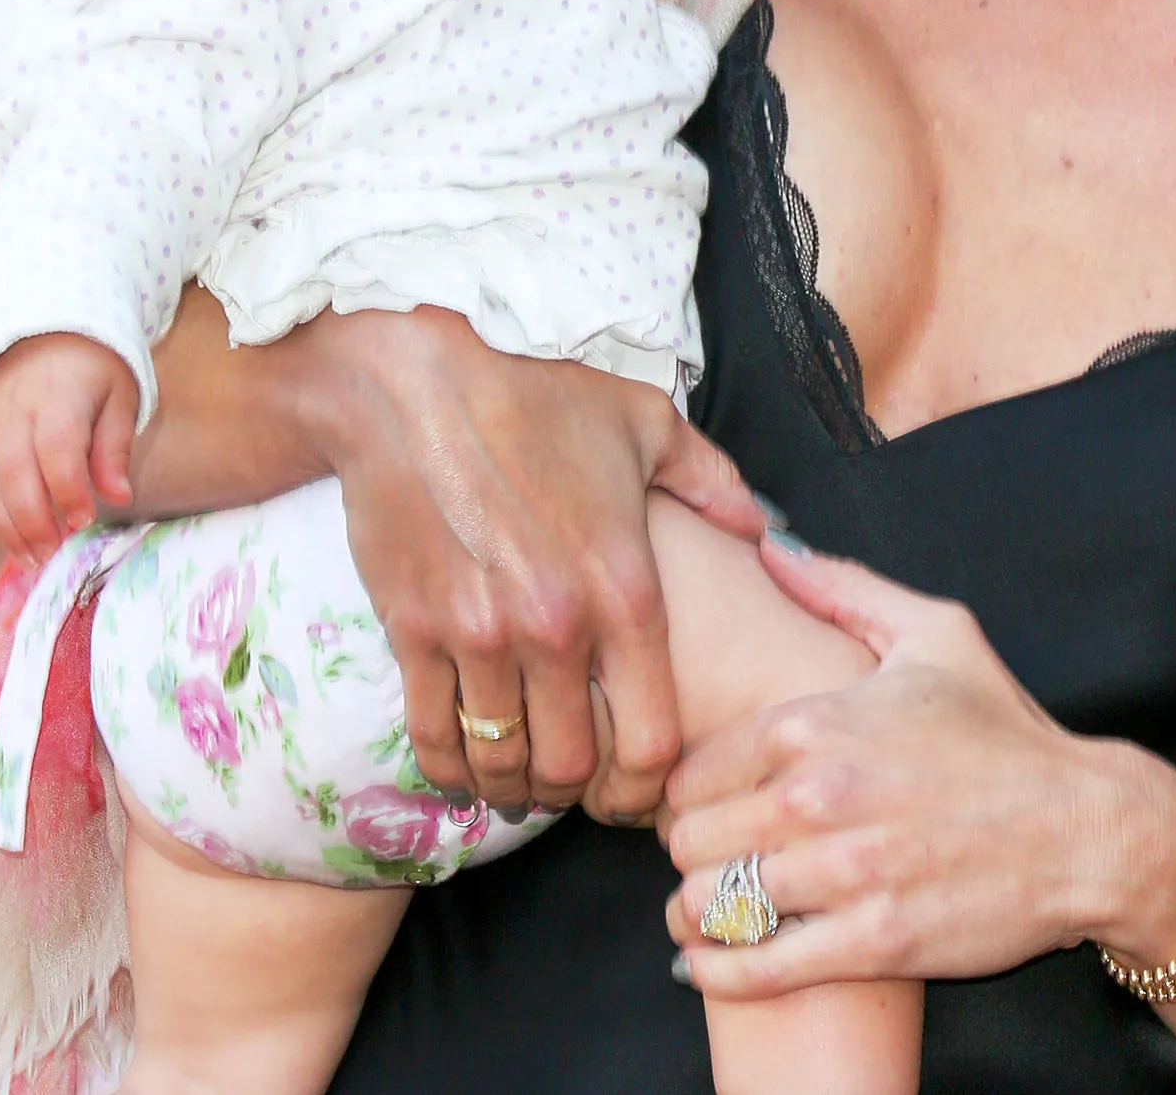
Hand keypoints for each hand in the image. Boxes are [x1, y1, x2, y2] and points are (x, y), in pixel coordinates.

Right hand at [0, 333, 138, 567]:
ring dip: (4, 527)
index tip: (83, 520)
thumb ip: (114, 448)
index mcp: (58, 400)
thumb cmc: (91, 370)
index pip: (57, 451)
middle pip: (15, 475)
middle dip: (32, 522)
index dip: (68, 491)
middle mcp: (15, 414)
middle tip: (51, 554)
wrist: (44, 332)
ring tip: (29, 556)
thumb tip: (119, 497)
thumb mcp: (119, 396)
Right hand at [303, 305, 766, 821]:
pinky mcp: (414, 631)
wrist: (415, 384)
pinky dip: (448, 764)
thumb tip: (761, 529)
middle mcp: (557, 626)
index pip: (653, 741)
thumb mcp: (644, 423)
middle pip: (571, 770)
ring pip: (499, 761)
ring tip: (516, 775)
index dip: (649, 785)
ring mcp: (480, 635)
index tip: (637, 786)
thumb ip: (712, 483)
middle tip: (571, 782)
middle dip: (574, 791)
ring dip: (509, 782)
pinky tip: (460, 759)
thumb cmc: (535, 398)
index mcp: (625, 588)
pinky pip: (432, 736)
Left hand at [662, 539, 1175, 998]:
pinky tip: (705, 962)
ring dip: (699, 908)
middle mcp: (822, 796)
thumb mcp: (935, 633)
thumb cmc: (1007, 733)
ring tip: (707, 906)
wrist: (1088, 830)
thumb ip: (843, 590)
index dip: (686, 789)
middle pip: (693, 838)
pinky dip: (718, 970)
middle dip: (689, 849)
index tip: (697, 801)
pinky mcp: (875, 943)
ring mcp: (847, 874)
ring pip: (715, 901)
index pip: (696, 767)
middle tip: (703, 855)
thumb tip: (771, 548)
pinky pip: (760, 968)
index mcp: (821, 721)